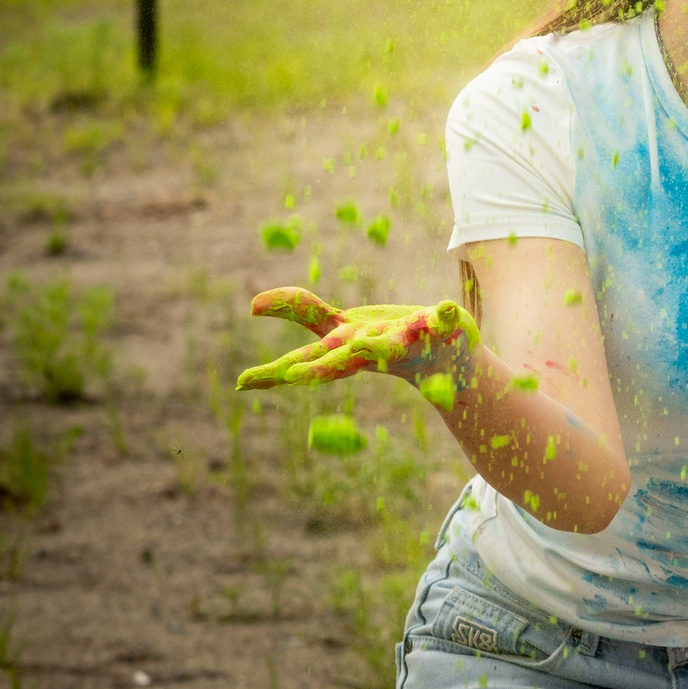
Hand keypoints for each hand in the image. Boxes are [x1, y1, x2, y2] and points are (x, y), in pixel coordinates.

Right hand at [236, 288, 475, 393]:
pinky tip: (444, 307)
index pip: (303, 362)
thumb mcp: (337, 326)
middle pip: (342, 360)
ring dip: (377, 347)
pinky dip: (442, 316)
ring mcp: (406, 340)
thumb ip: (301, 311)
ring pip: (391, 346)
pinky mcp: (439, 329)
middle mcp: (372, 349)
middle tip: (293, 377)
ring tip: (362, 344)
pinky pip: (441, 320)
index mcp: (344, 348)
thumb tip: (251, 305)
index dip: (273, 372)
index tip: (243, 383)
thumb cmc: (383, 341)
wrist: (443, 358)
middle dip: (320, 368)